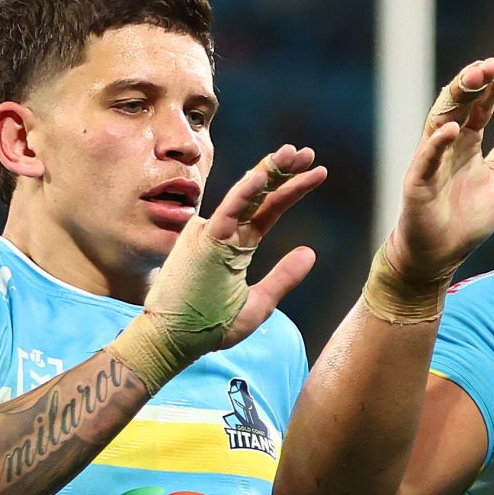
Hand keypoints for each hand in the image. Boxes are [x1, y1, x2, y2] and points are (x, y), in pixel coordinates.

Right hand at [113, 146, 321, 387]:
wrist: (175, 341)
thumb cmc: (210, 327)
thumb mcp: (259, 303)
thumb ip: (284, 277)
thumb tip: (311, 252)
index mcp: (238, 244)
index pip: (270, 209)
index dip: (292, 189)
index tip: (318, 172)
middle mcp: (225, 233)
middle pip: (261, 195)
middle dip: (285, 171)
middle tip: (308, 152)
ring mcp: (212, 234)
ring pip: (246, 195)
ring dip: (270, 172)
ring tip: (295, 153)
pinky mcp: (203, 241)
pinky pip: (227, 210)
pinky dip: (245, 192)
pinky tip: (264, 175)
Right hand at [386, 58, 493, 283]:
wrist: (440, 254)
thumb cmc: (466, 218)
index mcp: (466, 143)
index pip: (479, 107)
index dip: (492, 87)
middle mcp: (447, 145)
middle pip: (458, 105)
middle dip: (473, 83)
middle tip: (490, 65)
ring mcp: (430, 161)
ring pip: (439, 120)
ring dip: (456, 99)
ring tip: (474, 79)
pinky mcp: (417, 183)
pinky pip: (426, 158)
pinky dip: (437, 143)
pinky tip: (452, 128)